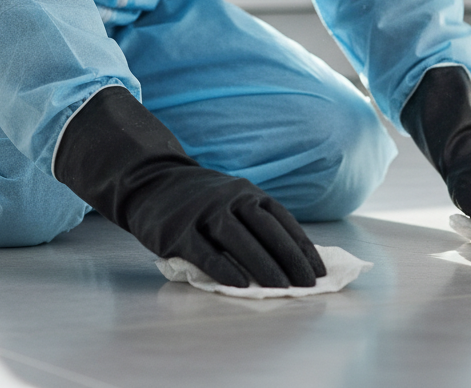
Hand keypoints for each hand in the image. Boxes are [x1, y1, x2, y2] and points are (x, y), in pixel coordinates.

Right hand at [54, 87, 325, 287]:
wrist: (152, 183)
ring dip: (263, 265)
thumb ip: (256, 222)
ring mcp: (203, 212)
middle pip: (265, 230)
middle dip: (290, 259)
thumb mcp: (233, 201)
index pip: (282, 220)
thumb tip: (293, 259)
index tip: (319, 271)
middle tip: (307, 285)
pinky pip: (205, 253)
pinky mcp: (177, 231)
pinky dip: (225, 269)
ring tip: (282, 288)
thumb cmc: (203, 202)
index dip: (302, 246)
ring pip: (239, 240)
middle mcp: (229, 198)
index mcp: (247, 192)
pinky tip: (242, 285)